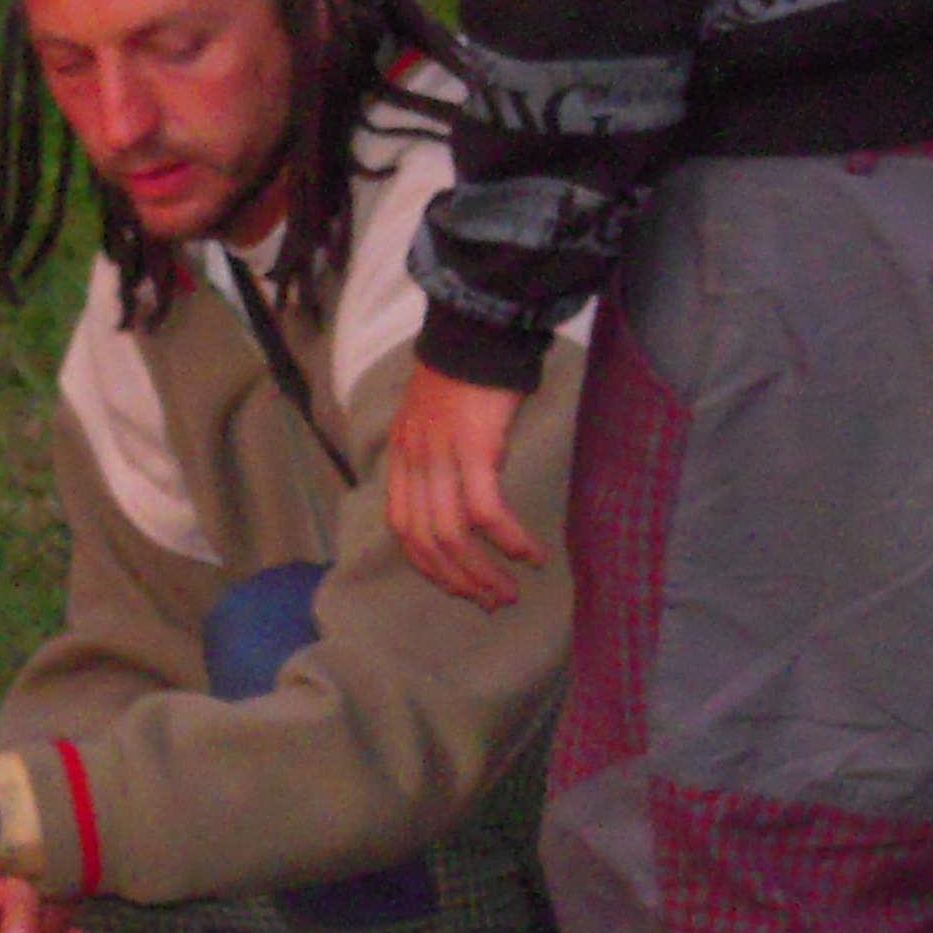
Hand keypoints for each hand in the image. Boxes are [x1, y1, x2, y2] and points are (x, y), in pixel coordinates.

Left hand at [384, 366, 545, 606]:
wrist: (475, 330)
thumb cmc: (463, 372)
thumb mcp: (430, 416)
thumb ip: (433, 451)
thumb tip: (451, 486)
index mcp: (402, 456)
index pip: (402, 526)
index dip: (426, 562)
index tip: (453, 584)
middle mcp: (415, 463)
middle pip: (426, 541)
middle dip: (457, 579)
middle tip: (487, 601)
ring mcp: (441, 458)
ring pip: (452, 536)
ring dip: (482, 572)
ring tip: (508, 593)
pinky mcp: (474, 451)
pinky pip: (486, 512)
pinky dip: (508, 540)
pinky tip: (529, 555)